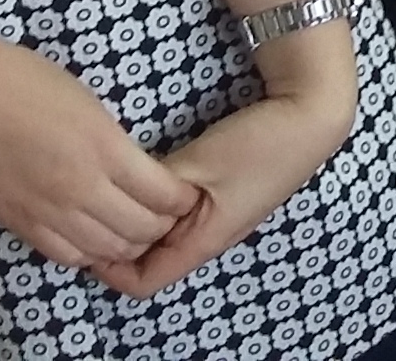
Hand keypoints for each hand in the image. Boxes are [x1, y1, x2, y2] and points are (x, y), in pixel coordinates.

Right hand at [0, 37, 201, 274]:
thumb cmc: (25, 81)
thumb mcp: (91, 104)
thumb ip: (117, 146)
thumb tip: (140, 174)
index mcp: (105, 149)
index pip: (164, 196)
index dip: (182, 200)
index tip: (184, 193)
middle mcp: (80, 188)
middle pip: (142, 230)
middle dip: (162, 226)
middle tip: (163, 214)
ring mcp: (48, 211)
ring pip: (107, 250)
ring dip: (128, 244)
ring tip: (131, 228)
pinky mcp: (19, 223)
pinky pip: (66, 256)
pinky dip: (89, 252)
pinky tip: (93, 236)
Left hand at [97, 84, 361, 296]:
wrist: (309, 114)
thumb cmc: (256, 145)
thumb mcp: (195, 164)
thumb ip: (153, 187)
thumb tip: (116, 198)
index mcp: (203, 241)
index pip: (143, 282)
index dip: (108, 269)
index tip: (86, 237)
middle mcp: (212, 237)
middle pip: (154, 261)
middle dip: (121, 245)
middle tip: (93, 211)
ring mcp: (223, 216)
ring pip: (168, 237)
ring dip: (142, 223)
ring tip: (115, 193)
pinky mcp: (229, 194)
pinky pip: (184, 215)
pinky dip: (160, 207)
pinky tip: (149, 180)